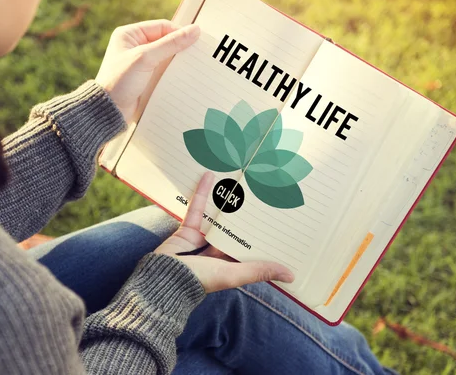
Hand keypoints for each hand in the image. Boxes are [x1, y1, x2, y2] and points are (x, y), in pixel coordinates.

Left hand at [95, 19, 199, 121]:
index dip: (179, 32)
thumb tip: (194, 30)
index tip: (197, 40)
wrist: (109, 111)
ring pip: (167, 57)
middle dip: (181, 48)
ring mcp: (140, 63)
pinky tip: (184, 77)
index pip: (162, 27)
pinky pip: (164, 71)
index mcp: (130, 34)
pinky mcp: (145, 78)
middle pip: (166, 41)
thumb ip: (171, 44)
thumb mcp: (146, 58)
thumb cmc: (120, 81)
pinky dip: (174, 73)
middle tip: (199, 53)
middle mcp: (135, 46)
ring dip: (178, 62)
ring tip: (195, 66)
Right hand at [154, 172, 294, 292]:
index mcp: (231, 264)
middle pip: (236, 229)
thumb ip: (260, 271)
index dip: (264, 235)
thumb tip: (291, 276)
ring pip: (218, 216)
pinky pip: (197, 208)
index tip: (280, 220)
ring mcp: (202, 239)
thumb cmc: (200, 280)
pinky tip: (210, 176)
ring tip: (240, 181)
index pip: (252, 247)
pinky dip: (202, 193)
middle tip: (263, 192)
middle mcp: (218, 251)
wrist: (163, 278)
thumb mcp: (233, 274)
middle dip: (248, 214)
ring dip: (227, 200)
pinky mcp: (187, 228)